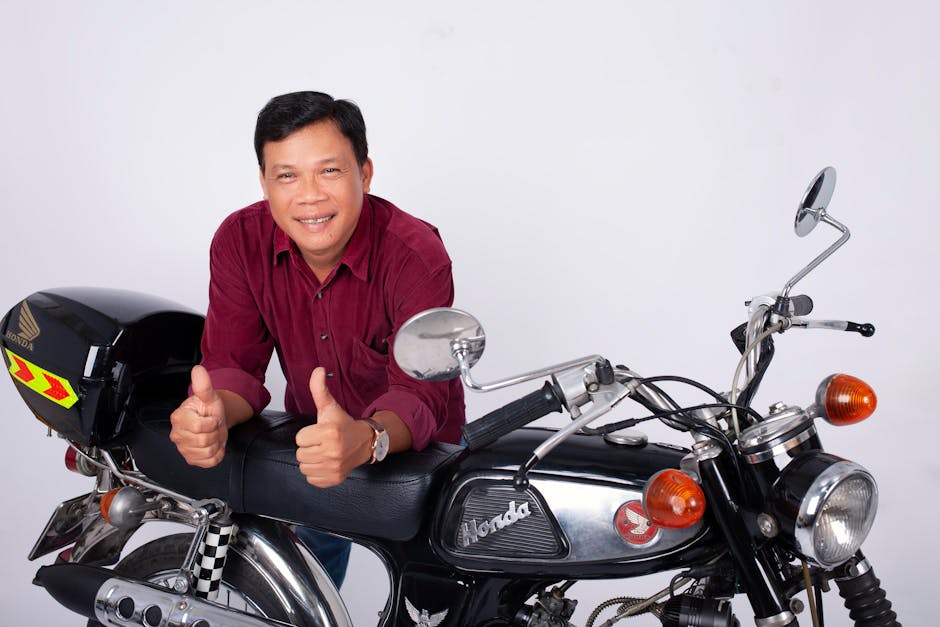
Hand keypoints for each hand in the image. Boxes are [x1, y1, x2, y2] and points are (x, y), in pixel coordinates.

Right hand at [169, 365, 228, 466]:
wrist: (214, 421)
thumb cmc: (209, 409)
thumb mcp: (209, 396)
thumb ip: (203, 385)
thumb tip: (198, 370)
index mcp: (179, 418)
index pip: (199, 427)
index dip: (211, 422)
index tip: (211, 417)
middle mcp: (178, 435)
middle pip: (204, 441)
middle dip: (215, 432)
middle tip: (212, 426)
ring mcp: (184, 449)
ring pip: (208, 452)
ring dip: (216, 442)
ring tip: (212, 434)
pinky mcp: (192, 460)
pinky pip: (209, 462)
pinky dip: (216, 453)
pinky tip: (212, 444)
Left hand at [295, 367, 372, 486]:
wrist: (365, 442)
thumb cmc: (344, 425)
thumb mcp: (330, 407)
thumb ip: (319, 389)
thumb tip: (318, 369)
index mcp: (329, 433)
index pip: (299, 439)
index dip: (308, 434)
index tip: (320, 432)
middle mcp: (332, 452)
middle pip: (300, 454)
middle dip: (309, 448)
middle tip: (323, 443)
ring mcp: (334, 467)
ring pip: (304, 467)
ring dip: (312, 460)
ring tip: (324, 452)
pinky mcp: (334, 479)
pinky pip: (311, 478)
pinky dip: (316, 472)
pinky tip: (326, 463)